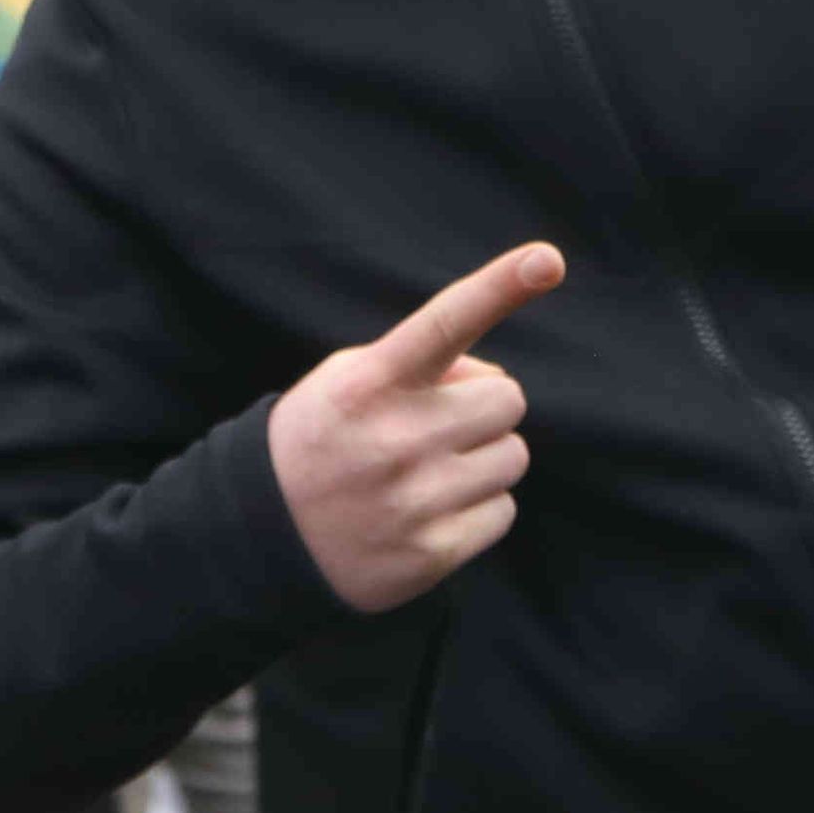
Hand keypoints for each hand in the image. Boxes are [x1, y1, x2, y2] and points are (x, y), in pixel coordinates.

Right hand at [268, 241, 563, 612]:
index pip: (446, 322)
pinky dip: (476, 510)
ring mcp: (415, 499)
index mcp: (370, 381)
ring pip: (513, 457)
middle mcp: (395, 437)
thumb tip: (496, 380)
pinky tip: (429, 513)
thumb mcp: (351, 377)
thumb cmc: (325, 435)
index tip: (547, 260)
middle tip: (438, 425)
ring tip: (429, 472)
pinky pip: (503, 512)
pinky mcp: (431, 552)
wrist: (266, 533)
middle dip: (482, 407)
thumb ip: (422, 363)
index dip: (500, 286)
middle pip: (506, 398)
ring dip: (483, 459)